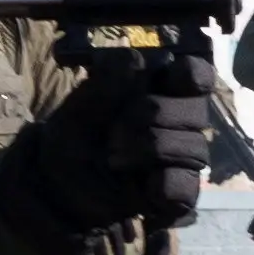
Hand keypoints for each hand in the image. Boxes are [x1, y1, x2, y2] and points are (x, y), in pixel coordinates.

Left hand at [2, 47, 214, 241]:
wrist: (57, 191)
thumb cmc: (71, 143)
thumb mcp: (77, 112)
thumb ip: (104, 85)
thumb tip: (134, 59)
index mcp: (157, 94)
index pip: (194, 76)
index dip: (193, 74)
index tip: (174, 76)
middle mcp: (175, 124)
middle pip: (197, 112)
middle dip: (152, 115)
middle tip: (113, 130)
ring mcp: (178, 160)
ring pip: (194, 148)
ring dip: (151, 149)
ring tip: (114, 160)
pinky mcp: (175, 194)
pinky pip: (188, 188)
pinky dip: (167, 187)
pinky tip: (143, 189)